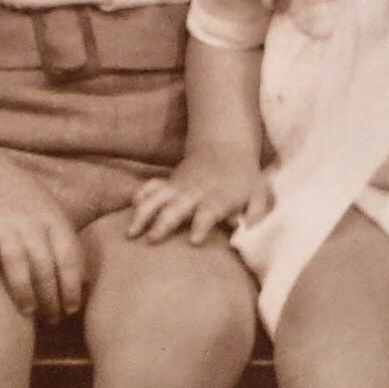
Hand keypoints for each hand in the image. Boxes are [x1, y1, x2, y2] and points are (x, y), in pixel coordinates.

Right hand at [0, 164, 84, 320]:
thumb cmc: (23, 203)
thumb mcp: (51, 216)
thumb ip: (66, 246)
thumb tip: (87, 283)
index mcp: (54, 220)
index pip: (69, 257)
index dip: (72, 285)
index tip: (71, 309)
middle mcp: (30, 221)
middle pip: (45, 263)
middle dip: (51, 295)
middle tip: (52, 319)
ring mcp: (2, 221)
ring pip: (16, 258)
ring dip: (23, 287)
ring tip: (28, 312)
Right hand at [126, 154, 270, 244]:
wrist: (226, 146)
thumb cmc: (244, 178)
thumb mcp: (258, 196)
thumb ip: (254, 216)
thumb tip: (246, 233)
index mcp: (218, 198)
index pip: (208, 213)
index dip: (201, 226)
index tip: (194, 241)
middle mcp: (195, 193)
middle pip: (176, 208)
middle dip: (163, 222)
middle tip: (151, 240)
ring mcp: (179, 187)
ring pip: (157, 198)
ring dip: (143, 214)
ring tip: (131, 233)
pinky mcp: (169, 183)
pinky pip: (150, 187)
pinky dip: (140, 195)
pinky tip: (131, 209)